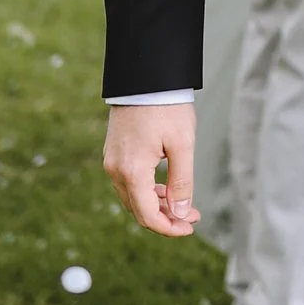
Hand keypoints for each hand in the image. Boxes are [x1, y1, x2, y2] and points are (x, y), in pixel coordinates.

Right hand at [104, 102, 198, 237]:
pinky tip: (165, 188)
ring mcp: (111, 161)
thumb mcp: (182, 145)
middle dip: (166, 217)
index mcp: (132, 172)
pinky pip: (128, 182)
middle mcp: (115, 170)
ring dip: (157, 205)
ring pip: (133, 197)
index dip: (169, 228)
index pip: (148, 216)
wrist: (144, 77)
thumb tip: (180, 213)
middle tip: (192, 216)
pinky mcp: (113, 153)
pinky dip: (147, 191)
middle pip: (138, 210)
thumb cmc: (166, 107)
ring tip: (183, 204)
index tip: (189, 227)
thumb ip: (182, 183)